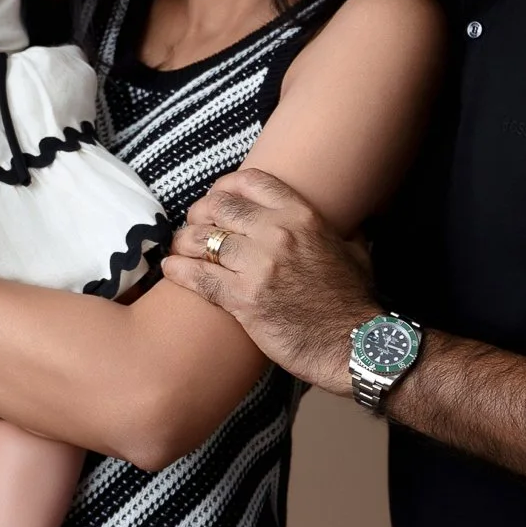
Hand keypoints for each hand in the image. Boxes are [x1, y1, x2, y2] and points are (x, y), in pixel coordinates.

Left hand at [160, 168, 381, 395]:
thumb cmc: (352, 301)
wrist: (352, 345)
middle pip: (218, 206)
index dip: (224, 186)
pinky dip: (177, 270)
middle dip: (200, 214)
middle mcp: (277, 234)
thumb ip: (342, 229)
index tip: (216, 197)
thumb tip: (347, 220)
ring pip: (201, 239)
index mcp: (302, 216)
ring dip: (184, 242)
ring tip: (180, 248)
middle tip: (195, 226)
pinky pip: (197, 276)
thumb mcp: (355, 251)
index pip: (250, 181)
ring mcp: (258, 266)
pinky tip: (170, 269)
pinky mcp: (242, 299)